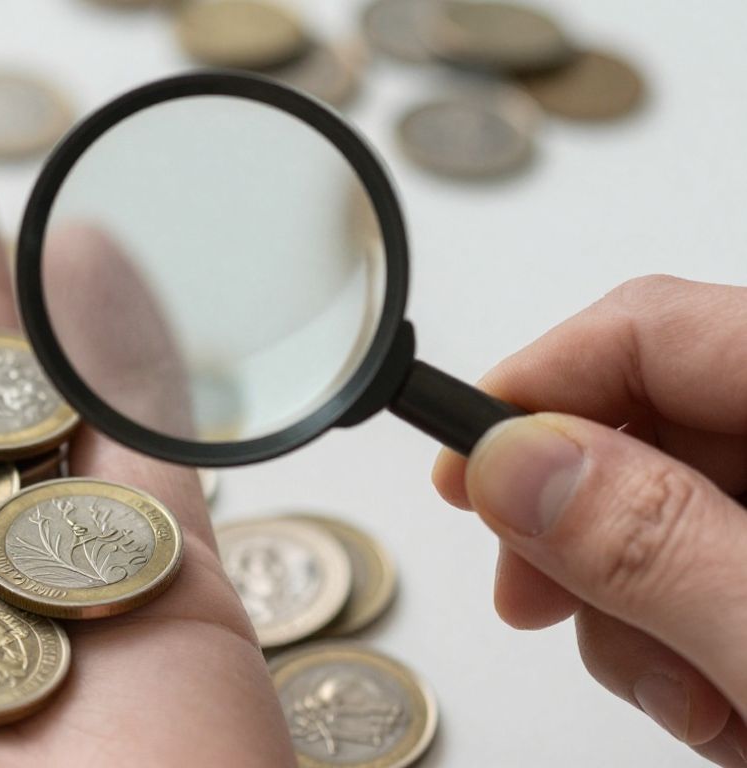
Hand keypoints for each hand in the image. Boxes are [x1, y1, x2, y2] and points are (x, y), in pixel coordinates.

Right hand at [433, 276, 746, 766]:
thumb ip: (656, 548)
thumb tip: (514, 464)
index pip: (655, 325)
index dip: (535, 385)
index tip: (460, 469)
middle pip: (651, 419)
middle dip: (577, 528)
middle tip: (534, 599)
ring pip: (670, 503)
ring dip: (634, 606)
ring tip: (684, 696)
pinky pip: (713, 560)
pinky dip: (688, 632)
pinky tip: (721, 698)